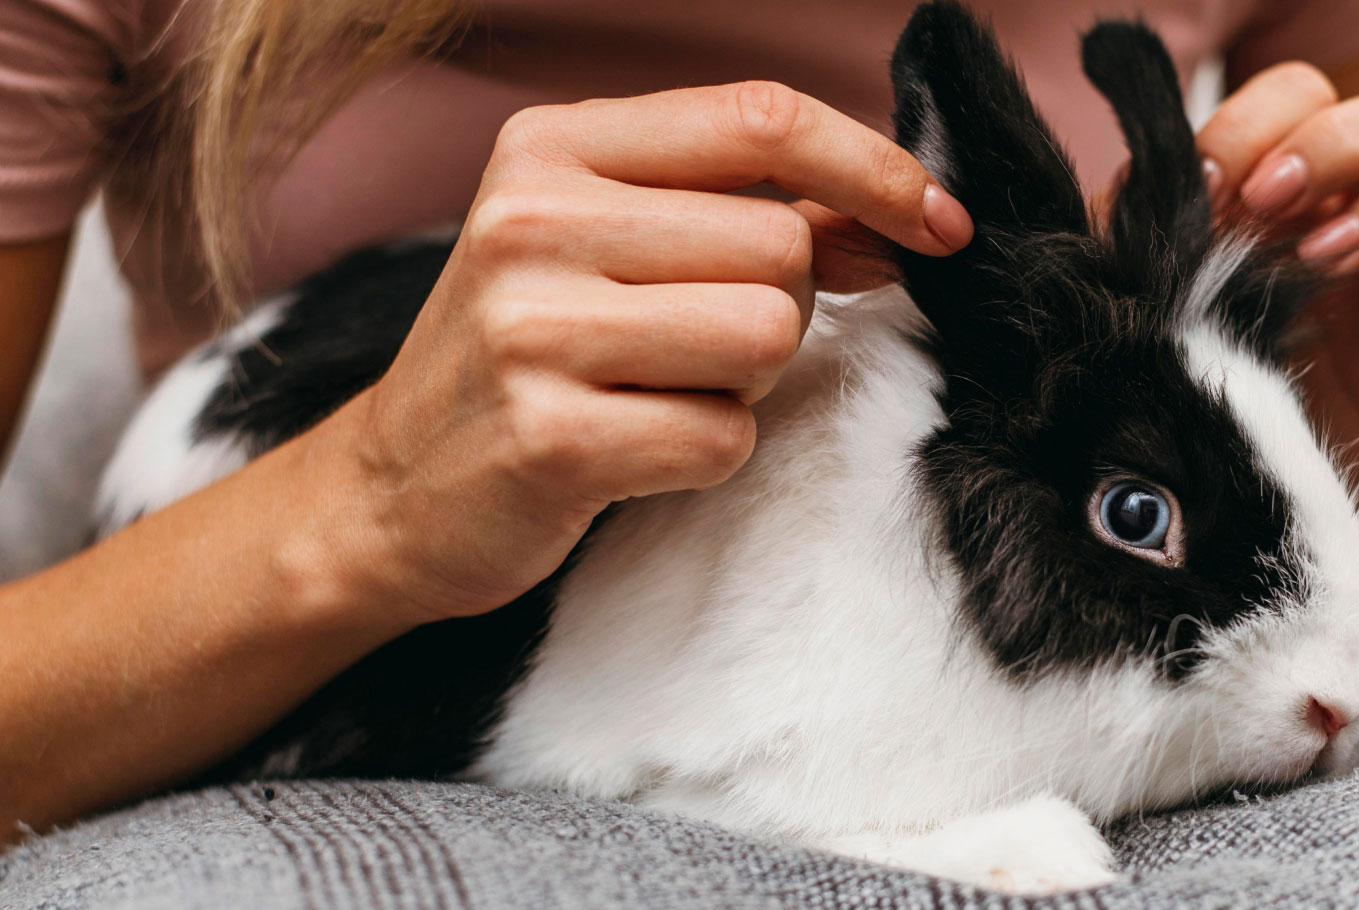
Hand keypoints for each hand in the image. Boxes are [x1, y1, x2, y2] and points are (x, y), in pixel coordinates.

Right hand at [331, 82, 972, 621]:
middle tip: (689, 343)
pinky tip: (632, 449)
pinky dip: (707, 452)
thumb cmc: (529, 356)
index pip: (760, 118)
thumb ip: (742, 211)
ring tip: (659, 390)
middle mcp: (531, 220)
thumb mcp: (607, 245)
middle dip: (777, 307)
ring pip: (767, 334)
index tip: (940, 224)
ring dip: (746, 382)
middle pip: (781, 245)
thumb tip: (901, 216)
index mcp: (550, 147)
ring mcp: (532, 329)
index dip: (874, 168)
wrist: (391, 491)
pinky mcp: (550, 438)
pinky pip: (725, 436)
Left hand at [1195, 64, 1358, 503]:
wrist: (1221, 495)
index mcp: (1300, 185)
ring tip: (1323, 260)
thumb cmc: (1188, 377)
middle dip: (1345, 141)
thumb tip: (1156, 175)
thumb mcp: (1156, 295)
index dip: (1259, 120)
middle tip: (1268, 202)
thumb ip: (1154, 230)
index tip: (1204, 184)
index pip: (1309, 96)